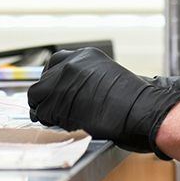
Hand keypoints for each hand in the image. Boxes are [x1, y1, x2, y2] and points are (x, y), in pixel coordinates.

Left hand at [28, 48, 179, 154]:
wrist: (142, 111)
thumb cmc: (134, 100)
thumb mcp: (109, 75)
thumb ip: (88, 77)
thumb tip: (74, 89)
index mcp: (84, 56)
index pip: (54, 63)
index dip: (52, 79)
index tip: (53, 89)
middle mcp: (71, 66)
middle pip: (42, 80)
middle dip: (45, 95)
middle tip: (50, 107)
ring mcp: (63, 84)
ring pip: (38, 97)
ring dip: (43, 109)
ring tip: (55, 118)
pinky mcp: (59, 104)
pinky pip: (42, 114)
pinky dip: (48, 121)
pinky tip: (61, 125)